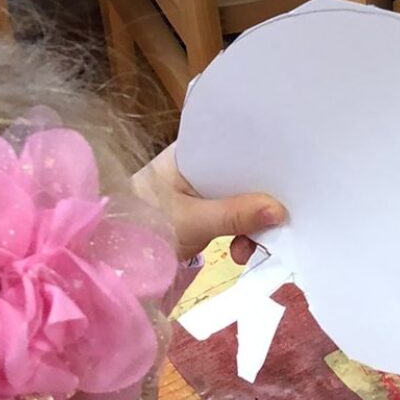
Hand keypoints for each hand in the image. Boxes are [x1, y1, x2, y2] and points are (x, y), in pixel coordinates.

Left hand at [133, 144, 283, 264]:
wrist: (110, 257)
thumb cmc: (144, 226)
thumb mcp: (194, 221)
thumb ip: (236, 215)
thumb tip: (280, 211)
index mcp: (190, 151)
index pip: (235, 142)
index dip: (263, 156)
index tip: (289, 172)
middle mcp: (196, 165)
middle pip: (240, 173)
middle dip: (261, 196)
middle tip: (279, 219)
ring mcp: (197, 189)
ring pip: (237, 196)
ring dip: (251, 221)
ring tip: (254, 246)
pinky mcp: (199, 212)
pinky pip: (229, 215)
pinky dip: (238, 232)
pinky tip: (241, 252)